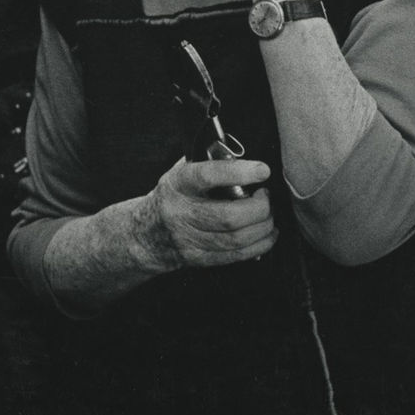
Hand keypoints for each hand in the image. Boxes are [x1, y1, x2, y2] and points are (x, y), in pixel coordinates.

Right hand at [136, 157, 277, 270]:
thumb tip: (244, 155)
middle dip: (259, 208)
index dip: (238, 172)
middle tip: (267, 197)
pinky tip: (267, 235)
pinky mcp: (198, 258)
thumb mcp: (182, 172)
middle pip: (228, 216)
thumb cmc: (174, 196)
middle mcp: (181, 212)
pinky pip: (236, 255)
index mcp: (179, 184)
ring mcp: (189, 239)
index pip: (207, 176)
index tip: (262, 170)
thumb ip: (210, 162)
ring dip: (263, 227)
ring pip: (235, 239)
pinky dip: (259, 245)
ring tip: (269, 216)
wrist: (145, 232)